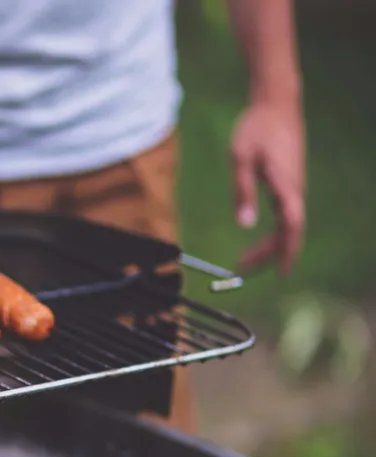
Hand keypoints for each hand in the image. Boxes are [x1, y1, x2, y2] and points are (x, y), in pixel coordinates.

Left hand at [231, 101, 305, 274]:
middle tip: (242, 268)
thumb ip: (242, 191)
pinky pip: (286, 215)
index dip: (287, 251)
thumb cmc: (256, 128)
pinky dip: (274, 231)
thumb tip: (244, 225)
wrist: (276, 103)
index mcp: (286, 185)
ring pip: (288, 224)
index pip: (291, 227)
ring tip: (246, 259)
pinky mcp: (289, 182)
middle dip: (269, 254)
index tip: (281, 272)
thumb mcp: (241, 158)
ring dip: (270, 245)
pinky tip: (261, 240)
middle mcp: (295, 189)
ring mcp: (294, 186)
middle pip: (289, 231)